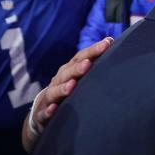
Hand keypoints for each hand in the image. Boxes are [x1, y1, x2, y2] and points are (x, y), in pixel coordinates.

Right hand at [22, 37, 112, 151]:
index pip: (80, 58)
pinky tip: (53, 109)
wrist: (41, 110)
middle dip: (77, 68)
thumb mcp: (77, 75)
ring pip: (54, 92)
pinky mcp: (43, 114)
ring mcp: (49, 97)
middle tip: (88, 63)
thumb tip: (112, 41)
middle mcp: (58, 81)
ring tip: (72, 85)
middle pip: (67, 73)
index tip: (107, 43)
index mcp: (69, 70)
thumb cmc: (66, 88)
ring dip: (63, 88)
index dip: (93, 50)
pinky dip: (48, 110)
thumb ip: (93, 61)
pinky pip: (45, 112)